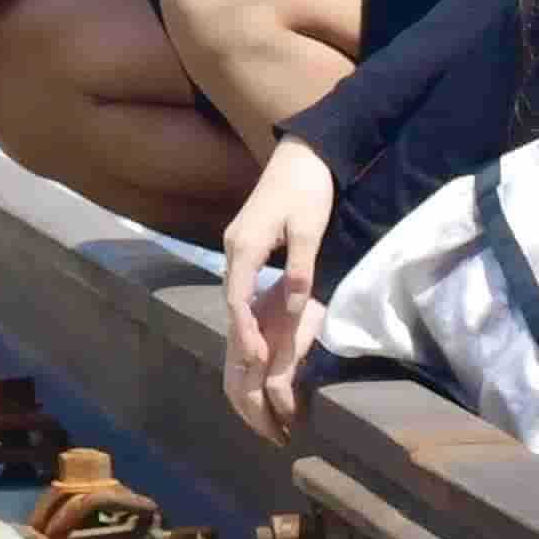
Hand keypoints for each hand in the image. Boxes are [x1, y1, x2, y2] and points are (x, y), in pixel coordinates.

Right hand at [219, 138, 339, 436]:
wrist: (302, 155)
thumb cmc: (307, 188)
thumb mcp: (309, 228)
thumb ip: (300, 268)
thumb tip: (295, 305)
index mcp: (245, 246)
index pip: (237, 299)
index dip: (246, 333)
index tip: (258, 362)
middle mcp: (233, 250)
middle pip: (230, 305)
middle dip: (241, 347)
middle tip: (256, 383)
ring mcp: (237, 250)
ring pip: (233, 302)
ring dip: (242, 336)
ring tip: (256, 375)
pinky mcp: (246, 249)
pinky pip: (240, 292)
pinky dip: (246, 320)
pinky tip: (256, 341)